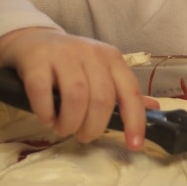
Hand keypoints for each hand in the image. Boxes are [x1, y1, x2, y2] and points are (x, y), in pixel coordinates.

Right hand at [0, 28, 156, 149]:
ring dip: (70, 122)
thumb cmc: (71, 63)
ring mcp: (63, 55)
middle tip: (83, 136)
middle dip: (94, 127)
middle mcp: (91, 54)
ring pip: (76, 96)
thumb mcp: (101, 72)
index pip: (130, 92)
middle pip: (102, 98)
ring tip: (64, 128)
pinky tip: (46, 118)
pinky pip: (43, 91)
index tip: (134, 145)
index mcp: (112, 59)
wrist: (32, 40)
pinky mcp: (36, 60)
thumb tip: (154, 110)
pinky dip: (46, 112)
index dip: (135, 121)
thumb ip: (123, 93)